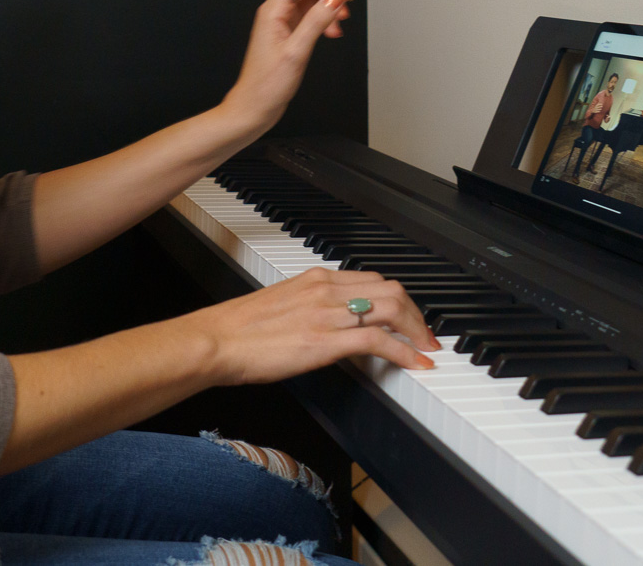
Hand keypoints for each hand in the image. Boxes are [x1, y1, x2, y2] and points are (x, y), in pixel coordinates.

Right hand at [186, 268, 438, 385]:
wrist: (216, 340)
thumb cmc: (238, 330)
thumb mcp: (281, 307)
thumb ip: (309, 309)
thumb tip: (328, 327)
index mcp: (315, 278)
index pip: (372, 280)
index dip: (399, 299)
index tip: (407, 317)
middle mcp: (326, 289)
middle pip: (391, 289)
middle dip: (417, 313)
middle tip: (425, 335)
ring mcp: (328, 313)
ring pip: (392, 309)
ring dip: (418, 331)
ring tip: (427, 349)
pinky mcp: (326, 340)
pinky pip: (379, 340)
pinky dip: (405, 352)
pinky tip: (416, 364)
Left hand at [220, 0, 355, 136]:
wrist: (254, 107)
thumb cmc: (266, 85)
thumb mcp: (296, 51)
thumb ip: (316, 21)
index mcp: (273, 10)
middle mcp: (276, 12)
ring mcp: (282, 23)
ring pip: (311, 0)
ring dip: (330, 5)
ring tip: (342, 19)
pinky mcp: (288, 34)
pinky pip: (310, 16)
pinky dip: (325, 19)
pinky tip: (332, 31)